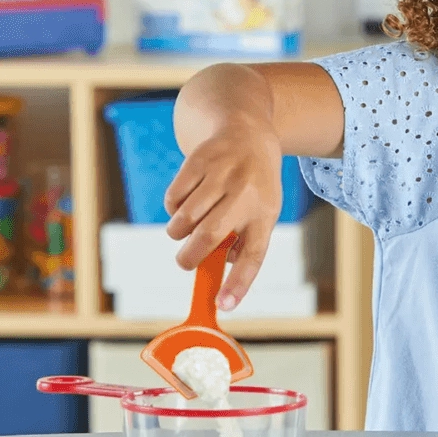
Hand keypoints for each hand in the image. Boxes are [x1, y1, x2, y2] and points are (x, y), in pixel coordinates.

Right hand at [164, 119, 282, 309]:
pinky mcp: (199, 161)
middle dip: (189, 257)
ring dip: (178, 232)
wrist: (248, 131)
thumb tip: (217, 273)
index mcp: (265, 213)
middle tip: (184, 263)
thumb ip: (243, 243)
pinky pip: (173, 199)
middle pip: (210, 236)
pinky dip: (172, 208)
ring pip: (185, 219)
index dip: (239, 282)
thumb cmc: (253, 185)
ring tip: (186, 228)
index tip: (223, 305)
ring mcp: (222, 175)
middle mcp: (246, 194)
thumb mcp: (261, 211)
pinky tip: (185, 201)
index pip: (254, 254)